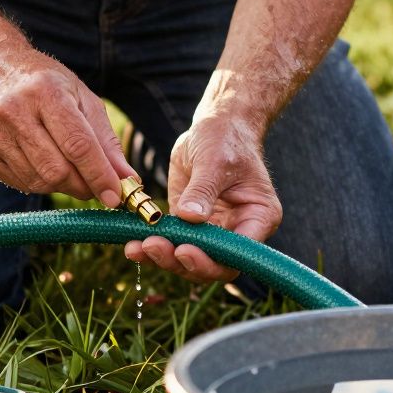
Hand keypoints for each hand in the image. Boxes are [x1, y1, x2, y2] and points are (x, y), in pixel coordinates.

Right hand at [0, 52, 133, 205]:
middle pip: (57, 171)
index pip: (78, 145)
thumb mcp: (81, 98)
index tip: (115, 197)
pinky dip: (40, 183)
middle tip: (94, 185)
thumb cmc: (45, 83)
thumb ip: (106, 140)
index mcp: (45, 92)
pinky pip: (22, 184)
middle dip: (82, 186)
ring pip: (39, 182)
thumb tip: (128, 180)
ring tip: (67, 167)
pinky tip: (42, 163)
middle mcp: (14, 112)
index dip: (99, 175)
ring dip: (62, 186)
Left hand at [124, 115, 281, 281]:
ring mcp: (213, 231)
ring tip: (136, 248)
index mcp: (259, 218)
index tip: (184, 249)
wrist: (215, 127)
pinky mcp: (189, 226)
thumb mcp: (214, 161)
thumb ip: (203, 190)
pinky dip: (153, 248)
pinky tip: (133, 246)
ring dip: (163, 259)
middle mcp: (238, 231)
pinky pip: (173, 244)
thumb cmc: (226, 139)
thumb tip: (190, 217)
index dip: (212, 259)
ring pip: (190, 261)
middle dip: (182, 262)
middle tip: (152, 247)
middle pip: (213, 265)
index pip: (238, 253)